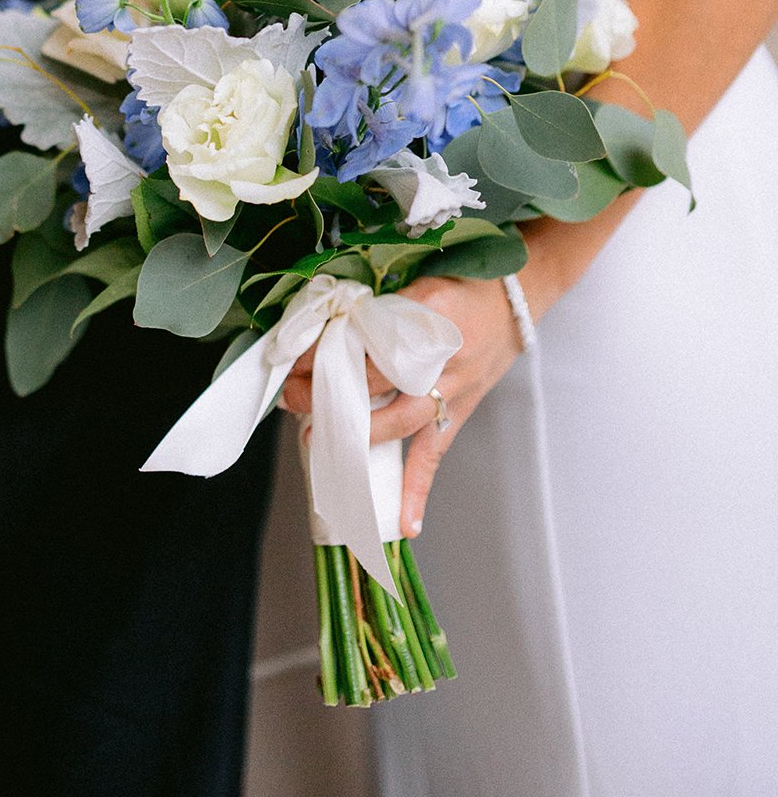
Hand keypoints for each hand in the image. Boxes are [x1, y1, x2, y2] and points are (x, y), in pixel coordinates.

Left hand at [281, 276, 522, 536]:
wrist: (514, 299)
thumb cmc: (461, 286)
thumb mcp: (418, 281)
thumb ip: (379, 307)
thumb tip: (327, 327)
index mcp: (426, 314)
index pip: (364, 339)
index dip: (325, 352)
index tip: (294, 359)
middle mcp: (440, 356)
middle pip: (376, 382)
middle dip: (330, 394)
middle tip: (292, 398)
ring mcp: (453, 388)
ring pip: (400, 423)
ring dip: (357, 437)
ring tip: (320, 446)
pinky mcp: (461, 412)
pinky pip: (435, 456)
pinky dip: (419, 491)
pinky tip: (406, 524)